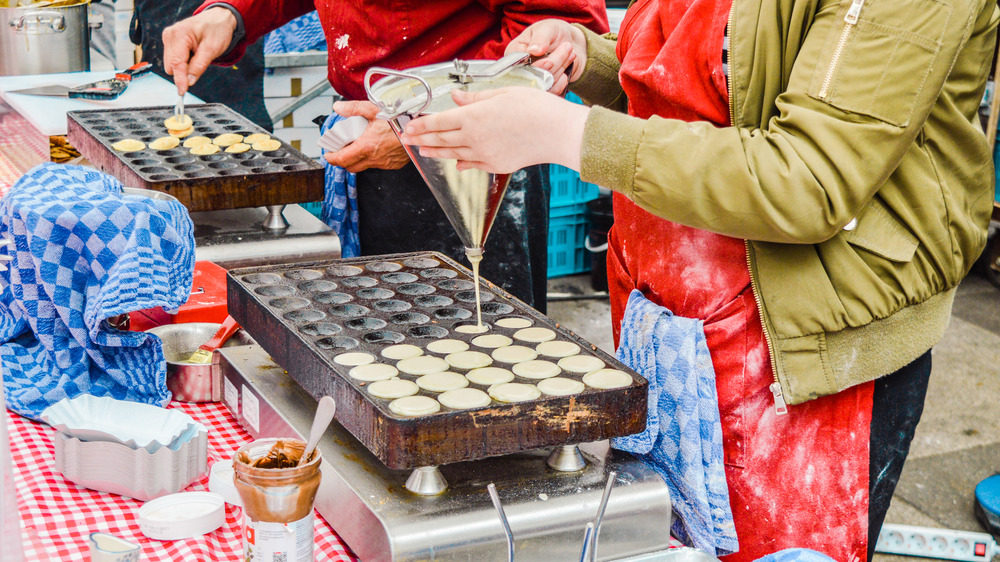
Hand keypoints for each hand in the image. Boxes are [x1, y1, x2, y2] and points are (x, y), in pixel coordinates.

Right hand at [162, 7, 237, 94]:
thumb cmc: (217, 30)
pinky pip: (173, 60)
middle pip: (171, 66)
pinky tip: (192, 53)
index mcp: (180, 34)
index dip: (180, 79)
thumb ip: (199, 66)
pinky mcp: (170, 42)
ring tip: (197, 54)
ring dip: (184, 66)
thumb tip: (189, 82)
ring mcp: (168, 38)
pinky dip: (183, 61)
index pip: (176, 63)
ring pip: (171, 64)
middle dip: (184, 70)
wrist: (218, 19)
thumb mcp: (212, 50)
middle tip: (201, 61)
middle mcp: (170, 35)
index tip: (182, 92)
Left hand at [324, 101, 410, 171]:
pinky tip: (374, 148)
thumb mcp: (373, 109)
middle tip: (340, 150)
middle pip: (350, 166)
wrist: (419, 130)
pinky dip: (371, 159)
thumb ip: (353, 108)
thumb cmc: (399, 120)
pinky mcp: (393, 164)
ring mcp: (384, 163)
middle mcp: (374, 158)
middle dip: (342, 161)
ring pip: (364, 166)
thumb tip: (338, 108)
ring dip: (357, 160)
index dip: (332, 158)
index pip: (342, 160)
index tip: (328, 154)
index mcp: (366, 146)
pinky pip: (377, 165)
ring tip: (357, 147)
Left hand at [398, 87, 588, 173]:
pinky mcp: (496, 165)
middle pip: (441, 139)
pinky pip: (473, 164)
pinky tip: (456, 163)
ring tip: (423, 151)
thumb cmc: (536, 109)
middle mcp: (475, 138)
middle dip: (422, 139)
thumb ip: (476, 97)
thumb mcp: (503, 93)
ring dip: (436, 152)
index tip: (409, 127)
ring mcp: (485, 155)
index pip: (439, 122)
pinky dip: (461, 163)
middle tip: (407, 140)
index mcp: (474, 116)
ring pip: (453, 154)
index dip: (421, 125)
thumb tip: (457, 98)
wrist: (558, 134)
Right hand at [506, 20, 586, 93]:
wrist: (571, 43)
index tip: (549, 58)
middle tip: (567, 47)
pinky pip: (552, 92)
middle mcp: (519, 69)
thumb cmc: (554, 32)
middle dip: (553, 62)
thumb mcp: (547, 28)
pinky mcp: (544, 89)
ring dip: (561, 68)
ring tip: (570, 52)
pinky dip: (562, 81)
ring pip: (545, 84)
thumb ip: (540, 38)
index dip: (535, 64)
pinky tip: (567, 67)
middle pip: (533, 75)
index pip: (520, 65)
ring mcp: (531, 81)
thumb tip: (533, 51)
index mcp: (514, 52)